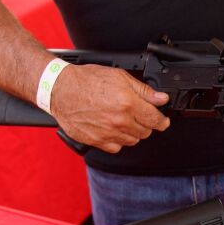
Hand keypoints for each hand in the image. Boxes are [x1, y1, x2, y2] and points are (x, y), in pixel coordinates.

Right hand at [49, 64, 169, 152]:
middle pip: (146, 131)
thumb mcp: (119, 77)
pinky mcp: (96, 141)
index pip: (156, 120)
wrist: (60, 89)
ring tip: (121, 119)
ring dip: (132, 132)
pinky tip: (112, 129)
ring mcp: (108, 133)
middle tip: (136, 114)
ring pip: (132, 140)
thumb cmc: (86, 80)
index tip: (163, 121)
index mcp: (128, 103)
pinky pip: (116, 147)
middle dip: (145, 123)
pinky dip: (117, 140)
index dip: (162, 121)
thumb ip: (144, 90)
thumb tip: (161, 99)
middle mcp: (119, 121)